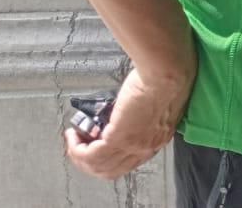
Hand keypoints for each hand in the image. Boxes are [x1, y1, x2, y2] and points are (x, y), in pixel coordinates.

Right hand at [64, 63, 193, 179]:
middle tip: (79, 147)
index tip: (96, 146)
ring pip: (99, 166)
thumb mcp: (155, 103)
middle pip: (112, 170)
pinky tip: (74, 136)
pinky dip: (77, 149)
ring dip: (80, 156)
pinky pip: (91, 155)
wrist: (168, 71)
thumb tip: (123, 115)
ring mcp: (133, 146)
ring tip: (74, 139)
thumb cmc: (166, 76)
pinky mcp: (120, 138)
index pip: (129, 162)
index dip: (108, 158)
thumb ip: (141, 116)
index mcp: (157, 139)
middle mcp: (146, 148)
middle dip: (90, 162)